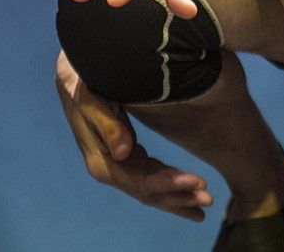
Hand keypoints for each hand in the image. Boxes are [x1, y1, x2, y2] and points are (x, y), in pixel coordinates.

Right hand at [55, 51, 213, 220]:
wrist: (75, 82)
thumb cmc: (85, 89)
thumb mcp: (92, 102)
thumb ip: (108, 127)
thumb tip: (124, 152)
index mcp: (102, 163)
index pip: (141, 182)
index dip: (169, 184)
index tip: (196, 182)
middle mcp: (111, 170)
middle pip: (149, 192)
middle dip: (180, 197)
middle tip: (209, 200)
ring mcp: (120, 165)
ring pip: (152, 188)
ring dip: (179, 195)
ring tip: (205, 202)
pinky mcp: (127, 157)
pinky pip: (152, 176)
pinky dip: (171, 183)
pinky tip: (189, 189)